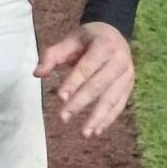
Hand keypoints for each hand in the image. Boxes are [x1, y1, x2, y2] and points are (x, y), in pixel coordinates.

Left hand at [32, 22, 134, 137]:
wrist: (114, 34)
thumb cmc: (88, 39)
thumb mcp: (70, 40)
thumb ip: (53, 55)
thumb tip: (37, 73)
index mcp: (104, 45)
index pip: (87, 67)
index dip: (73, 83)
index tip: (60, 98)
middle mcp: (120, 60)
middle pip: (98, 85)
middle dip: (80, 103)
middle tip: (63, 118)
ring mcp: (127, 75)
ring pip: (111, 99)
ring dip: (97, 118)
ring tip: (84, 133)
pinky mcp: (129, 87)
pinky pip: (119, 106)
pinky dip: (108, 120)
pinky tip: (96, 131)